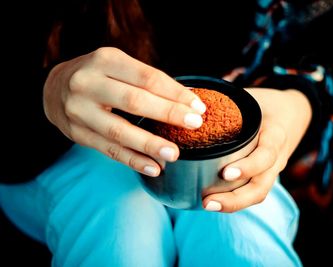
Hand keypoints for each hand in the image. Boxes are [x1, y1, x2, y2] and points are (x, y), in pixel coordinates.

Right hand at [43, 47, 205, 176]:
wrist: (53, 87)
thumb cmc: (98, 75)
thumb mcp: (118, 66)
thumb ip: (147, 81)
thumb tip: (187, 100)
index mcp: (105, 60)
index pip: (148, 78)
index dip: (175, 93)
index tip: (198, 107)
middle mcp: (87, 83)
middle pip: (134, 102)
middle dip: (168, 114)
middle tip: (194, 125)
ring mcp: (78, 110)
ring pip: (119, 131)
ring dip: (150, 144)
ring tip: (174, 154)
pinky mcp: (76, 133)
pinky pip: (108, 150)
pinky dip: (133, 160)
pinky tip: (153, 168)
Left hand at [203, 88, 311, 211]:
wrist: (293, 113)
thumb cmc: (266, 103)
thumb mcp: (252, 98)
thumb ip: (228, 101)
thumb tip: (190, 99)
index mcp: (275, 136)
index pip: (266, 156)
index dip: (248, 167)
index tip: (225, 173)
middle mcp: (276, 158)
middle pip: (261, 186)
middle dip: (235, 199)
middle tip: (208, 202)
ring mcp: (272, 170)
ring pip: (258, 194)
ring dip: (233, 204)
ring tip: (207, 205)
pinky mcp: (265, 175)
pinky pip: (253, 191)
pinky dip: (235, 199)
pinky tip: (214, 200)